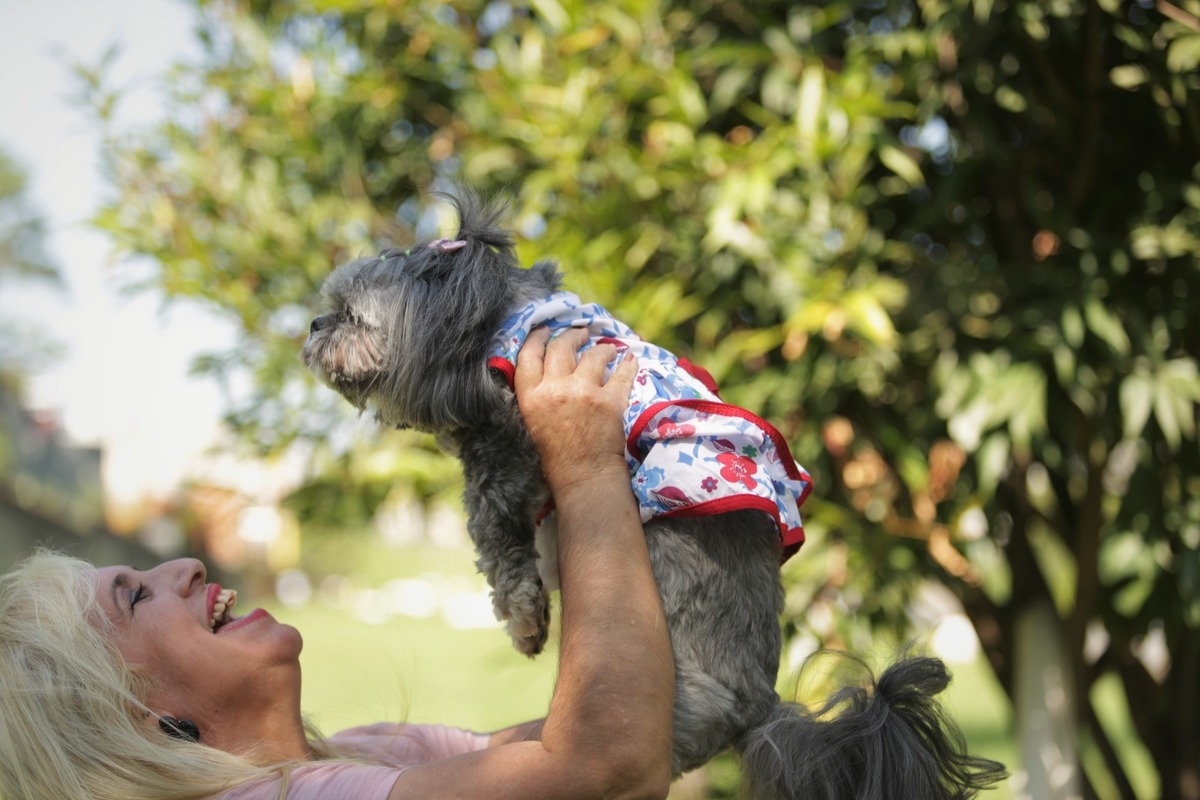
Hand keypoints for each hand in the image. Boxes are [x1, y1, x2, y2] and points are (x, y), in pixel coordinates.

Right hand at [514, 327, 637, 495]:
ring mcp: (584, 393)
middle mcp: (555, 390)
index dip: (537, 337)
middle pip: (561, 347)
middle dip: (572, 336)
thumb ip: (538, 395)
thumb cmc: (556, 457)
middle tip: (580, 333)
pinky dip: (628, 364)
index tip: (545, 330)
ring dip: (601, 348)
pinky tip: (630, 359)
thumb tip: (550, 370)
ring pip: (593, 354)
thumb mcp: (533, 422)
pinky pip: (622, 373)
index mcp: (531, 397)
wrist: (584, 478)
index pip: (529, 355)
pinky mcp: (610, 401)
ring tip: (607, 349)